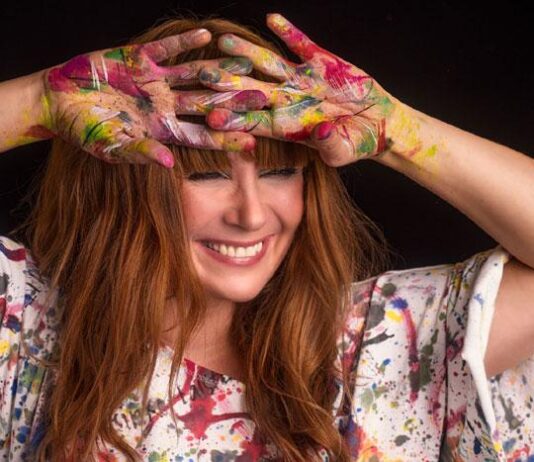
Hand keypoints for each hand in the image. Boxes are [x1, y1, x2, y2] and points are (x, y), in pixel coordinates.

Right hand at [39, 29, 264, 167]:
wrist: (60, 102)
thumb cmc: (87, 131)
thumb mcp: (112, 146)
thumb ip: (140, 152)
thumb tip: (168, 163)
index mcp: (163, 129)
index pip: (201, 135)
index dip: (224, 138)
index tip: (251, 142)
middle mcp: (166, 104)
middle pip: (206, 102)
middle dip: (233, 101)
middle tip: (263, 99)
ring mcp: (155, 81)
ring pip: (194, 74)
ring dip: (218, 69)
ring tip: (246, 62)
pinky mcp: (140, 58)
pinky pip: (167, 49)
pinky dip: (184, 42)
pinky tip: (207, 35)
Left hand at [200, 14, 398, 166]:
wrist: (376, 123)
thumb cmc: (356, 143)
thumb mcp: (343, 151)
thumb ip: (330, 145)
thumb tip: (320, 131)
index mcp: (287, 126)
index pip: (254, 122)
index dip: (233, 119)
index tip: (210, 116)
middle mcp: (287, 101)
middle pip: (252, 90)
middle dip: (229, 83)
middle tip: (203, 74)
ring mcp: (301, 79)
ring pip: (269, 64)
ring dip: (247, 52)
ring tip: (224, 40)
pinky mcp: (320, 61)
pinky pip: (301, 44)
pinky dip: (289, 32)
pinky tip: (272, 20)